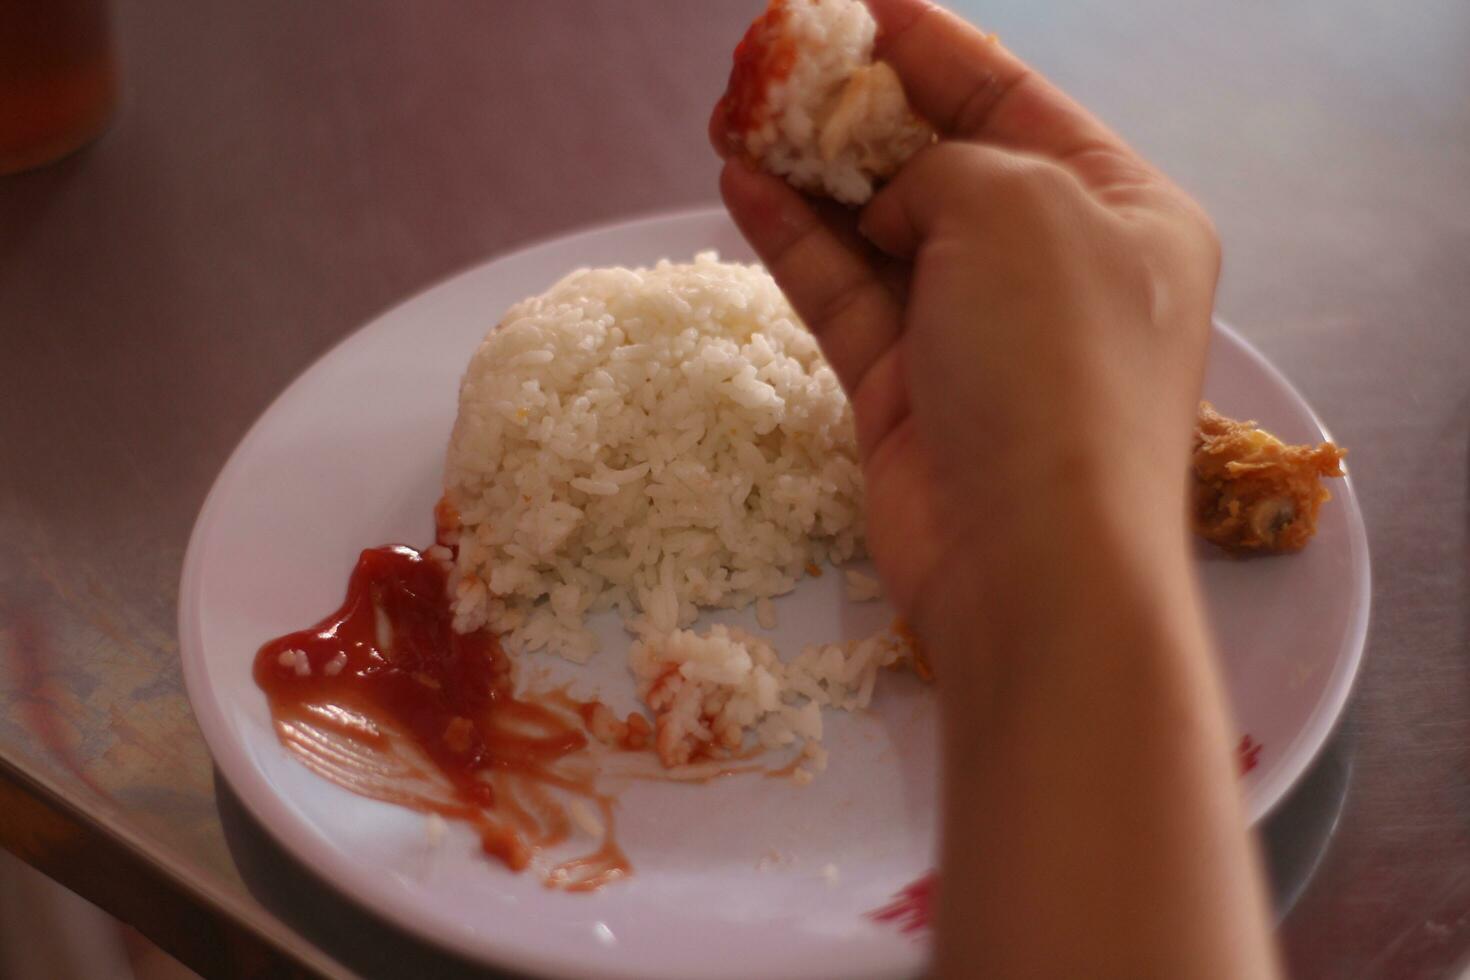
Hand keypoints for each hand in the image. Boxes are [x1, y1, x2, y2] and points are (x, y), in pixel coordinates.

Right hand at [714, 0, 1219, 644]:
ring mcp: (976, 333)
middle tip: (775, 64)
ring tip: (737, 119)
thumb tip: (889, 190)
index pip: (1012, 98)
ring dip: (810, 175)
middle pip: (940, 160)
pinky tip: (741, 187)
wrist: (1031, 563)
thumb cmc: (1055, 366)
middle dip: (857, 110)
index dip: (929, 45)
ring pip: (879, 230)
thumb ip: (943, 165)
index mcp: (1119, 208)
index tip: (852, 3)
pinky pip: (846, 296)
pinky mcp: (908, 391)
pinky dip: (796, 243)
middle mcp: (1052, 265)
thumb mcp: (1017, 208)